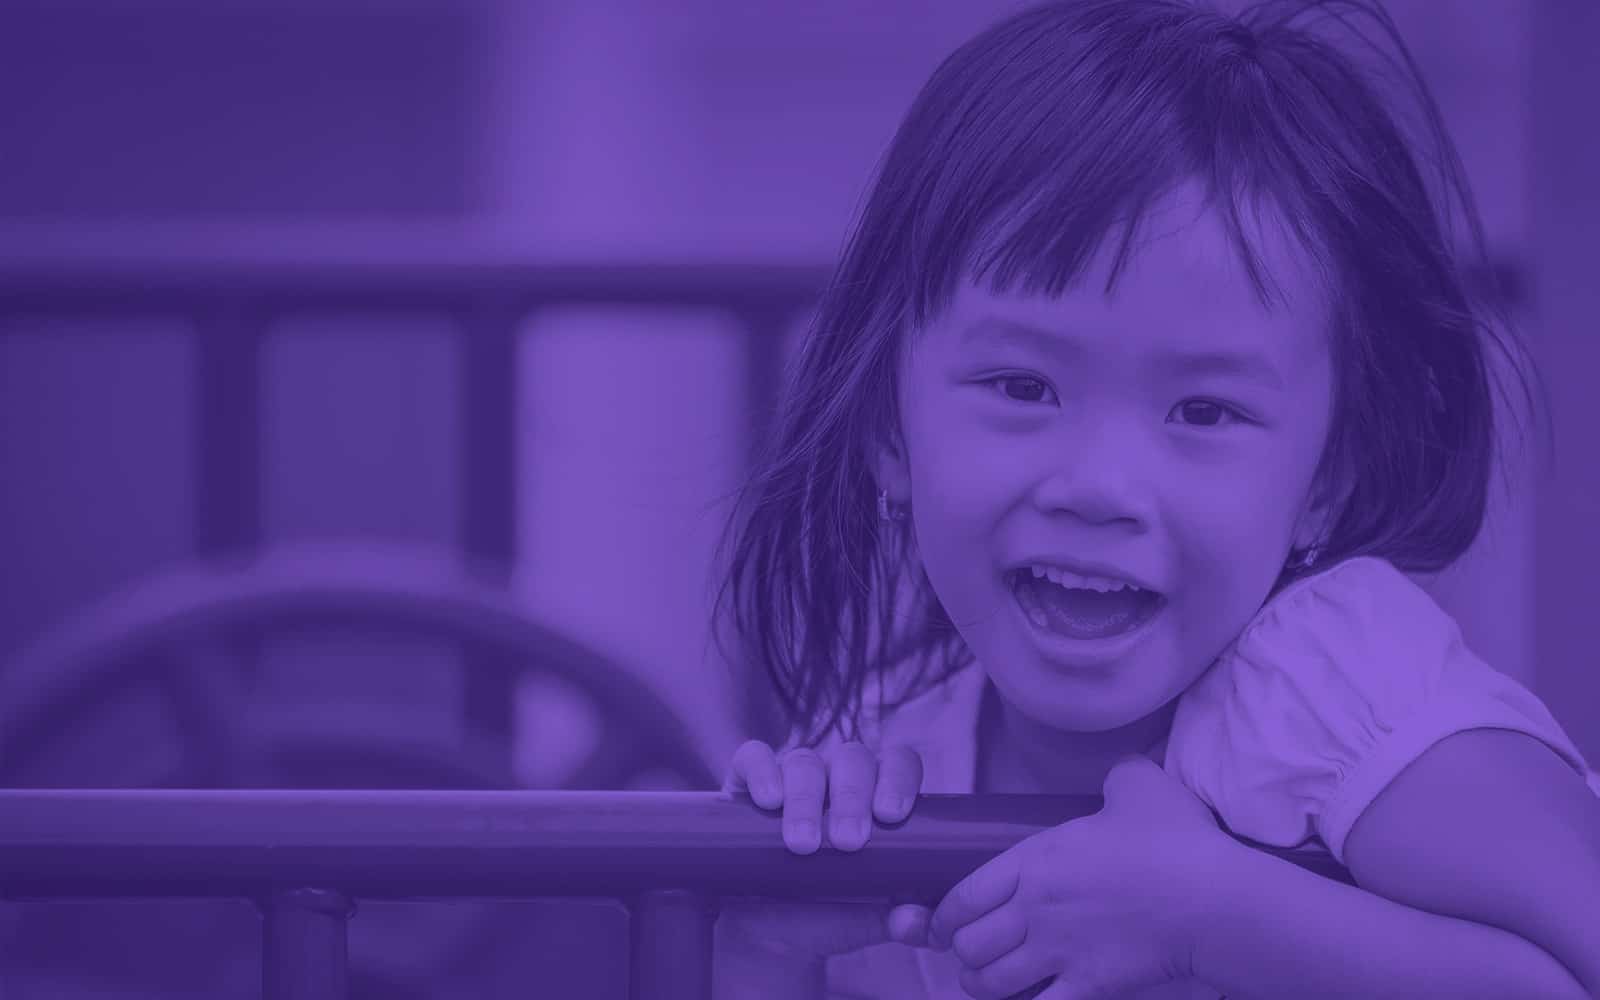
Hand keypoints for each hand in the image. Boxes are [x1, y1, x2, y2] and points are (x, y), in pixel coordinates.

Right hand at [717, 739, 931, 962]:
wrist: (771, 934)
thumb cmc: (829, 914)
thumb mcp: (871, 920)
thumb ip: (902, 920)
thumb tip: (913, 918)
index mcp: (875, 796)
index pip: (898, 763)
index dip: (898, 779)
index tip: (891, 816)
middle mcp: (836, 778)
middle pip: (853, 759)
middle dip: (852, 797)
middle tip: (849, 842)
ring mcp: (791, 777)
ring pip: (804, 762)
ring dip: (807, 799)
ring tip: (803, 844)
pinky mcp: (747, 783)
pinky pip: (753, 758)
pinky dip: (762, 772)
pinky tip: (769, 801)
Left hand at [927, 756, 1232, 999]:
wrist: (1213, 898)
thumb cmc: (1175, 841)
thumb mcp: (1138, 785)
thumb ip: (1117, 777)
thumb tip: (1119, 775)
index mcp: (1035, 860)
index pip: (963, 896)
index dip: (945, 916)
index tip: (945, 925)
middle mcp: (1035, 909)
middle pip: (969, 945)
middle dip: (964, 954)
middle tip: (975, 955)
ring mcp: (1059, 952)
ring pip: (990, 983)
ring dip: (984, 987)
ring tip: (992, 984)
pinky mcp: (1089, 987)